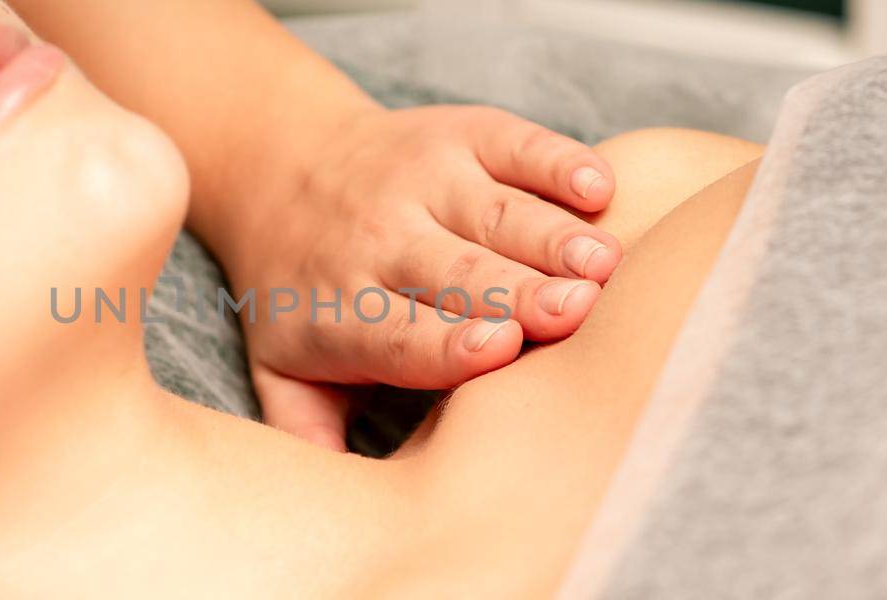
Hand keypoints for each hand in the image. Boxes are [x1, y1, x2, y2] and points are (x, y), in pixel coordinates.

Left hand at [207, 105, 623, 450]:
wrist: (283, 167)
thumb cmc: (304, 291)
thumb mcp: (286, 368)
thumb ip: (311, 434)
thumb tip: (345, 515)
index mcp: (343, 309)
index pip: (400, 335)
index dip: (448, 343)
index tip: (498, 349)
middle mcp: (380, 238)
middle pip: (460, 273)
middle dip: (519, 291)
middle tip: (578, 309)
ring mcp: (422, 178)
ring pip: (495, 211)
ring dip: (551, 234)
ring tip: (603, 259)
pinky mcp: (459, 134)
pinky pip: (513, 143)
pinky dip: (554, 160)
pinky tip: (594, 184)